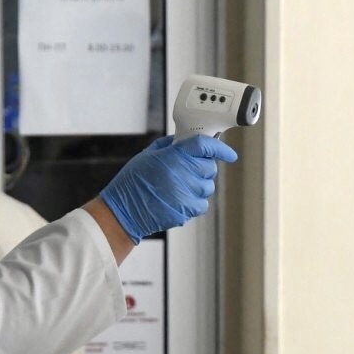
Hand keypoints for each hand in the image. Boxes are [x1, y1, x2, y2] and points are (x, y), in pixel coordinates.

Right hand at [99, 134, 238, 243]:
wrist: (124, 211)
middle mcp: (182, 173)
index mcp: (173, 156)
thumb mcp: (148, 154)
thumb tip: (189, 141)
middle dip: (204, 167)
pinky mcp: (187, 210)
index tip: (229, 154)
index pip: (205, 146)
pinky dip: (195, 201)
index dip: (220, 148)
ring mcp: (186, 193)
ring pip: (208, 186)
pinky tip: (180, 198)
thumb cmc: (133, 182)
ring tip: (181, 186)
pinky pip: (203, 203)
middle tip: (189, 169)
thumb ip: (171, 146)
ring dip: (200, 184)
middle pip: (210, 167)